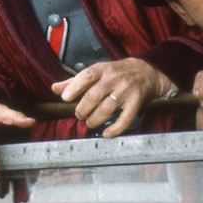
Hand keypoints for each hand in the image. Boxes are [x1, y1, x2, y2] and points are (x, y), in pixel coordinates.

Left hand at [50, 58, 171, 137]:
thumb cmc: (116, 73)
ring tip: (89, 122)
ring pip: (107, 108)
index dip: (74, 87)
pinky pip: (125, 119)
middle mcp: (114, 79)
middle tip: (79, 115)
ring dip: (95, 119)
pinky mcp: (136, 103)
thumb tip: (54, 89)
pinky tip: (106, 133)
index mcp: (102, 69)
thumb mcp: (97, 72)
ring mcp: (126, 91)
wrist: (147, 71)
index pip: (86, 76)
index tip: (65, 98)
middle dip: (83, 108)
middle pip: (94, 95)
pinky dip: (115, 129)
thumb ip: (75, 81)